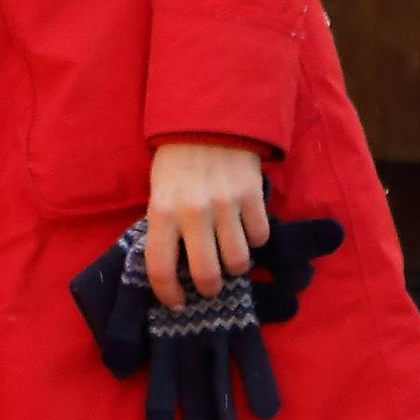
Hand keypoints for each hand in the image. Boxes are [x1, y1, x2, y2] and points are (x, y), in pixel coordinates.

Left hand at [141, 139, 269, 308]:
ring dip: (236, 266)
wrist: (208, 117)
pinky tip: (247, 228)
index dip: (168, 294)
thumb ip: (166, 226)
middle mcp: (193, 212)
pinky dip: (256, 238)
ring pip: (238, 261)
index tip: (177, 302)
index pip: (160, 268)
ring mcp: (225, 203)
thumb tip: (176, 267)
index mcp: (162, 211)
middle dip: (210, 288)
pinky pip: (260, 235)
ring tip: (231, 257)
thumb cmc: (177, 160)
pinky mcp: (252, 194)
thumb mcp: (159, 191)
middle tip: (211, 286)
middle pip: (206, 274)